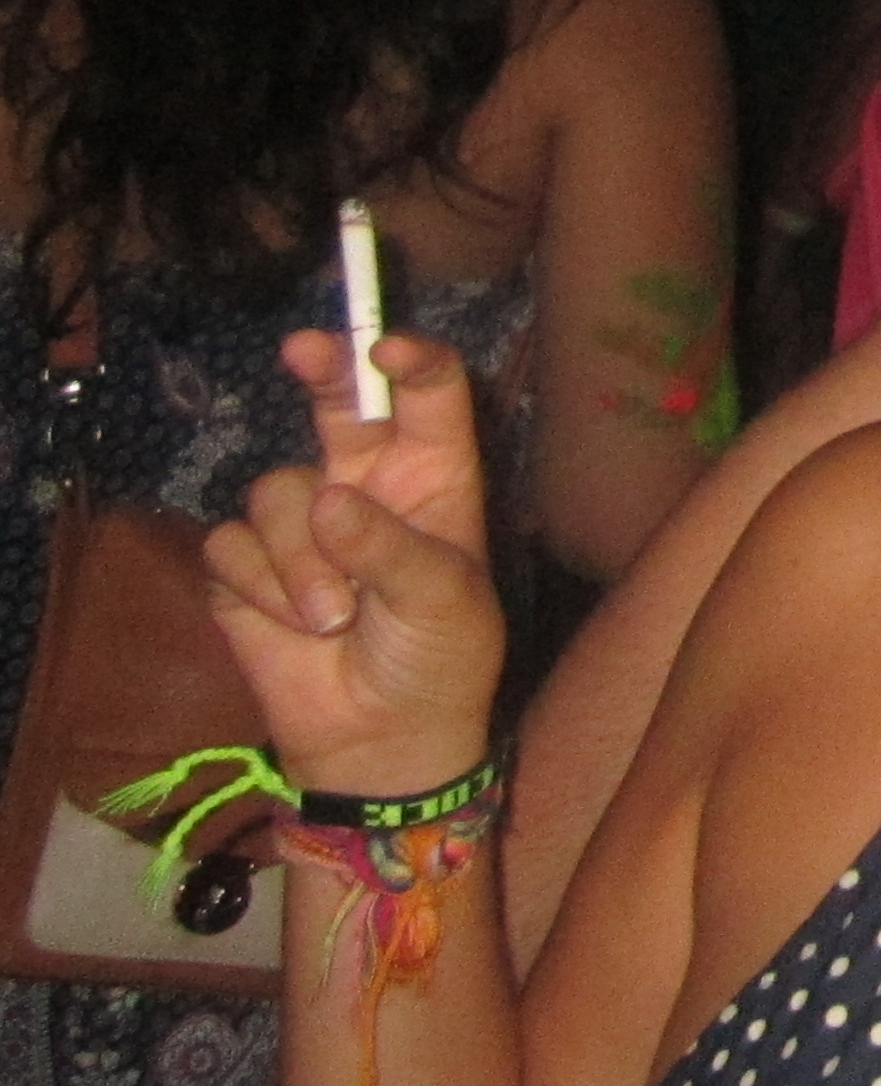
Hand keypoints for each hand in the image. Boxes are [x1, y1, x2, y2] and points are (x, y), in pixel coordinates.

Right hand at [204, 332, 506, 795]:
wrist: (382, 738)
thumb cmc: (438, 659)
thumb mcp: (443, 600)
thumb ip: (389, 546)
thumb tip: (328, 502)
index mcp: (432, 476)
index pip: (426, 397)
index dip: (408, 361)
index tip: (386, 348)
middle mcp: (364, 483)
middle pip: (337, 402)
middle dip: (322, 366)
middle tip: (307, 347)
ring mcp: (302, 523)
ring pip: (275, 490)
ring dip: (299, 560)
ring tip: (334, 617)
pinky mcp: (246, 567)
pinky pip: (231, 546)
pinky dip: (262, 590)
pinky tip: (295, 628)